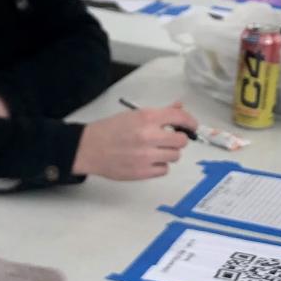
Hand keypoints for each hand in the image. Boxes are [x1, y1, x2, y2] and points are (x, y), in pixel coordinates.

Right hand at [73, 104, 197, 180]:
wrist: (88, 148)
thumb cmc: (110, 130)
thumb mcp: (134, 115)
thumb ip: (159, 113)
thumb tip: (179, 107)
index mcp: (147, 117)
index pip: (179, 117)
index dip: (190, 122)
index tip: (192, 126)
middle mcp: (149, 136)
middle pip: (181, 141)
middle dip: (178, 139)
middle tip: (169, 139)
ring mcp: (146, 156)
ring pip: (175, 156)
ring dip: (169, 153)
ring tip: (155, 150)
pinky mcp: (142, 172)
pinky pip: (164, 169)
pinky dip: (160, 165)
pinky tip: (148, 160)